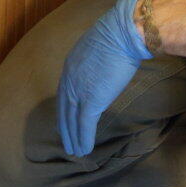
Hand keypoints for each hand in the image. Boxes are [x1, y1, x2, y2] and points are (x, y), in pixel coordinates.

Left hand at [57, 0, 151, 155]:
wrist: (121, 33)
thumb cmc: (116, 36)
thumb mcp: (98, 48)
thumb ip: (94, 63)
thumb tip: (101, 69)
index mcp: (70, 66)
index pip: (64, 94)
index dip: (64, 110)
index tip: (64, 122)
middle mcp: (69, 79)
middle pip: (64, 110)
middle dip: (65, 129)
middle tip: (66, 143)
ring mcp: (78, 91)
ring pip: (72, 121)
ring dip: (73, 139)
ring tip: (75, 153)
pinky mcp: (91, 100)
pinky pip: (84, 125)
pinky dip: (84, 139)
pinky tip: (85, 150)